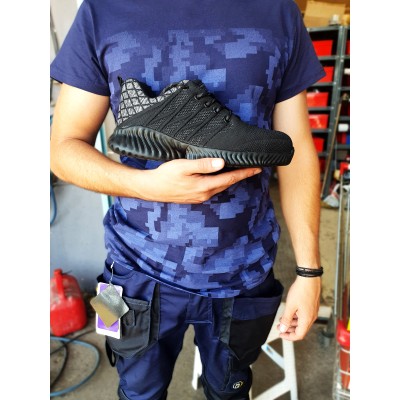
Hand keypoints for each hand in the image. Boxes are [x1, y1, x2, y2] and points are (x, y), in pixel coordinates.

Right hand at [138, 158, 261, 202]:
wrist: (151, 189)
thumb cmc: (166, 175)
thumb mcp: (183, 166)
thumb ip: (203, 165)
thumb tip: (221, 163)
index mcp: (204, 186)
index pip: (230, 178)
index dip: (244, 173)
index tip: (257, 168)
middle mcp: (205, 194)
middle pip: (228, 184)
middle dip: (241, 176)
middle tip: (253, 169)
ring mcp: (200, 197)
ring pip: (220, 187)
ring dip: (231, 179)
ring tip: (240, 171)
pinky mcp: (195, 197)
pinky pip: (213, 189)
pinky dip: (221, 182)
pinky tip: (221, 177)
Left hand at [277, 276, 320, 340]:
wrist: (309, 278)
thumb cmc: (301, 290)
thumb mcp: (290, 306)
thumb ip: (286, 319)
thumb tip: (283, 329)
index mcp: (307, 319)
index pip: (299, 335)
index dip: (289, 336)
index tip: (281, 334)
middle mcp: (312, 317)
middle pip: (301, 329)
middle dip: (289, 329)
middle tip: (279, 327)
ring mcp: (312, 311)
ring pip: (302, 322)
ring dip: (292, 322)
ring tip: (282, 319)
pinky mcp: (312, 306)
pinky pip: (304, 316)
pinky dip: (296, 316)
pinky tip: (289, 312)